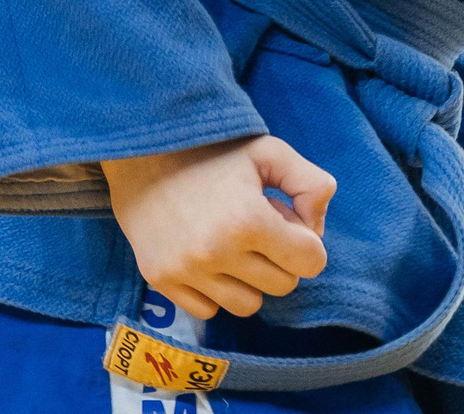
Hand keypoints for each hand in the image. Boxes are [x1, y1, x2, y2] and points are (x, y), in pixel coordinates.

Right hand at [103, 134, 335, 321]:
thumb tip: (317, 230)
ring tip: (236, 245)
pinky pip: (208, 310)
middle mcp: (216, 253)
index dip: (308, 243)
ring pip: (247, 305)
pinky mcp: (160, 281)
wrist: (145, 155)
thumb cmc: (216, 153)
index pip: (311, 262)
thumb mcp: (273, 153)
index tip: (288, 223)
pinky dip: (217, 291)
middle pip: (283, 286)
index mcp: (250, 221)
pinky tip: (210, 259)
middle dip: (281, 260)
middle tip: (261, 230)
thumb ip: (313, 186)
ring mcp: (185, 271)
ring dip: (251, 280)